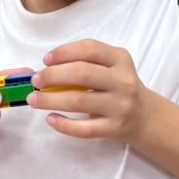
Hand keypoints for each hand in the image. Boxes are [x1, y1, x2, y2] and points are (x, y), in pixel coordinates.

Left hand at [28, 40, 149, 143]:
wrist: (144, 115)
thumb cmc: (118, 86)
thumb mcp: (111, 66)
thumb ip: (85, 61)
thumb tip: (46, 68)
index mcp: (120, 59)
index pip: (89, 49)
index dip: (64, 52)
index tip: (46, 60)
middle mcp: (122, 81)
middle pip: (81, 74)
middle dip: (52, 76)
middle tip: (36, 81)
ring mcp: (119, 106)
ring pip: (79, 101)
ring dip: (50, 100)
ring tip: (34, 100)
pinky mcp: (114, 128)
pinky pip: (84, 129)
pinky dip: (63, 125)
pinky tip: (50, 119)